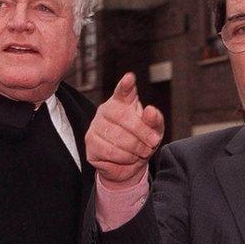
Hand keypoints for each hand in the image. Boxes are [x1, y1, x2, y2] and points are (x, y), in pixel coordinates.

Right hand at [86, 73, 164, 188]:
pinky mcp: (90, 141)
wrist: (130, 164)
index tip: (130, 79)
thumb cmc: (142, 141)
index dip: (126, 85)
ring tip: (141, 151)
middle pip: (124, 118)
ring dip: (135, 148)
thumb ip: (155, 120)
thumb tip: (150, 111)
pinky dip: (124, 157)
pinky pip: (110, 151)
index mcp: (123, 101)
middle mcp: (106, 109)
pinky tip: (128, 157)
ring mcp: (95, 124)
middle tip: (153, 142)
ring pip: (118, 137)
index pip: (123, 91)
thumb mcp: (155, 130)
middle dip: (143, 133)